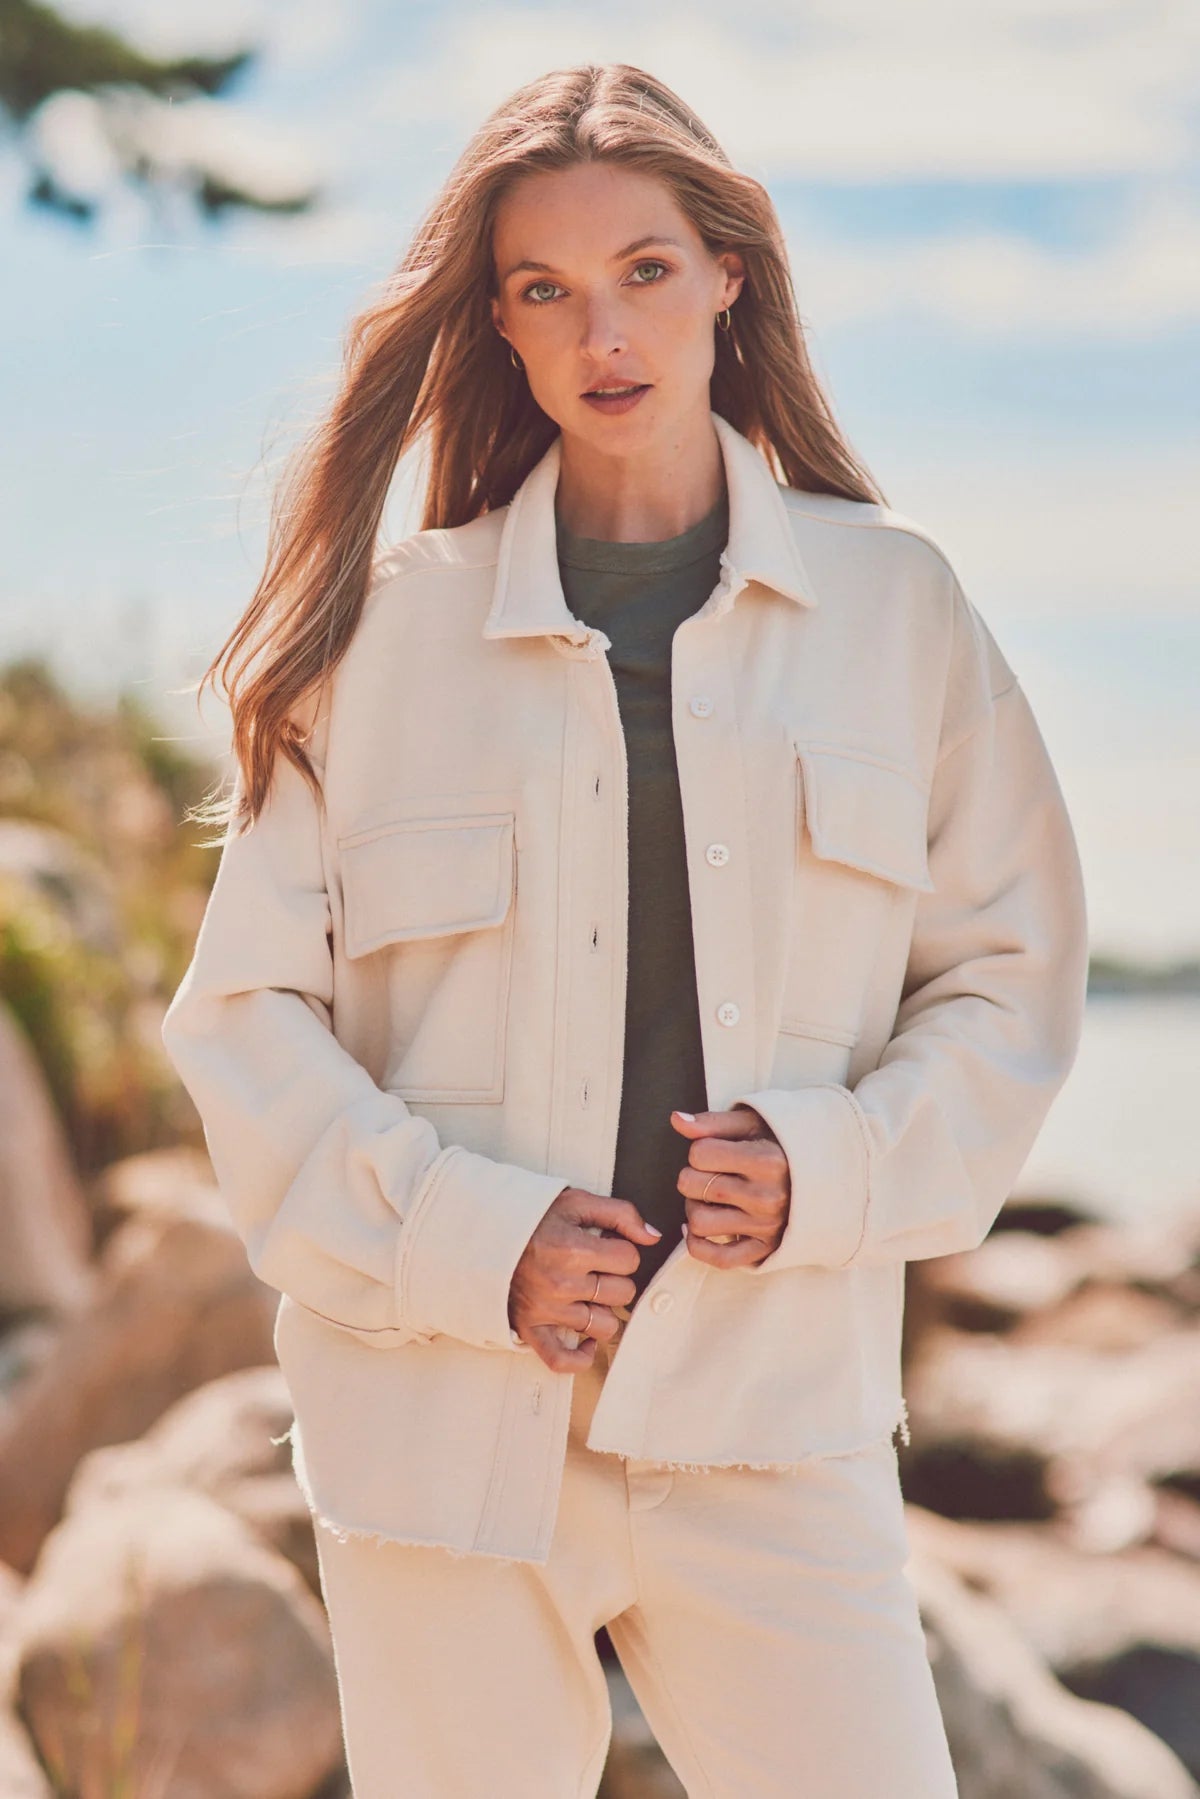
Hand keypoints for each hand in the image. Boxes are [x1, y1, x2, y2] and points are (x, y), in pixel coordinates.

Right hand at [507, 1186, 661, 1372]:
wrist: (484, 1233)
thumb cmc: (532, 1217)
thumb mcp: (575, 1201)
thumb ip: (620, 1213)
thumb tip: (653, 1236)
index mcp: (573, 1249)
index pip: (630, 1259)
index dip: (623, 1250)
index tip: (606, 1245)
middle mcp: (561, 1283)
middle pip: (622, 1293)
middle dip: (615, 1278)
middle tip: (596, 1267)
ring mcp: (546, 1310)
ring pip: (604, 1325)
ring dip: (603, 1310)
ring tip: (588, 1294)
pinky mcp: (530, 1329)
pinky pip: (561, 1359)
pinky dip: (581, 1355)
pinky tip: (587, 1339)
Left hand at [670, 1106, 790, 1268]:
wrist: (826, 1176)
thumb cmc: (781, 1144)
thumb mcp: (752, 1123)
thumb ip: (712, 1122)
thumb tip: (675, 1119)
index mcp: (767, 1160)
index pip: (699, 1153)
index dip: (699, 1149)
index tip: (715, 1150)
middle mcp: (768, 1197)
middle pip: (692, 1186)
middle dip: (692, 1175)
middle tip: (710, 1172)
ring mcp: (766, 1227)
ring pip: (698, 1222)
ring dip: (694, 1207)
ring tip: (710, 1197)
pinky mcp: (764, 1250)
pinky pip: (718, 1259)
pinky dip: (698, 1245)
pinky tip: (698, 1228)